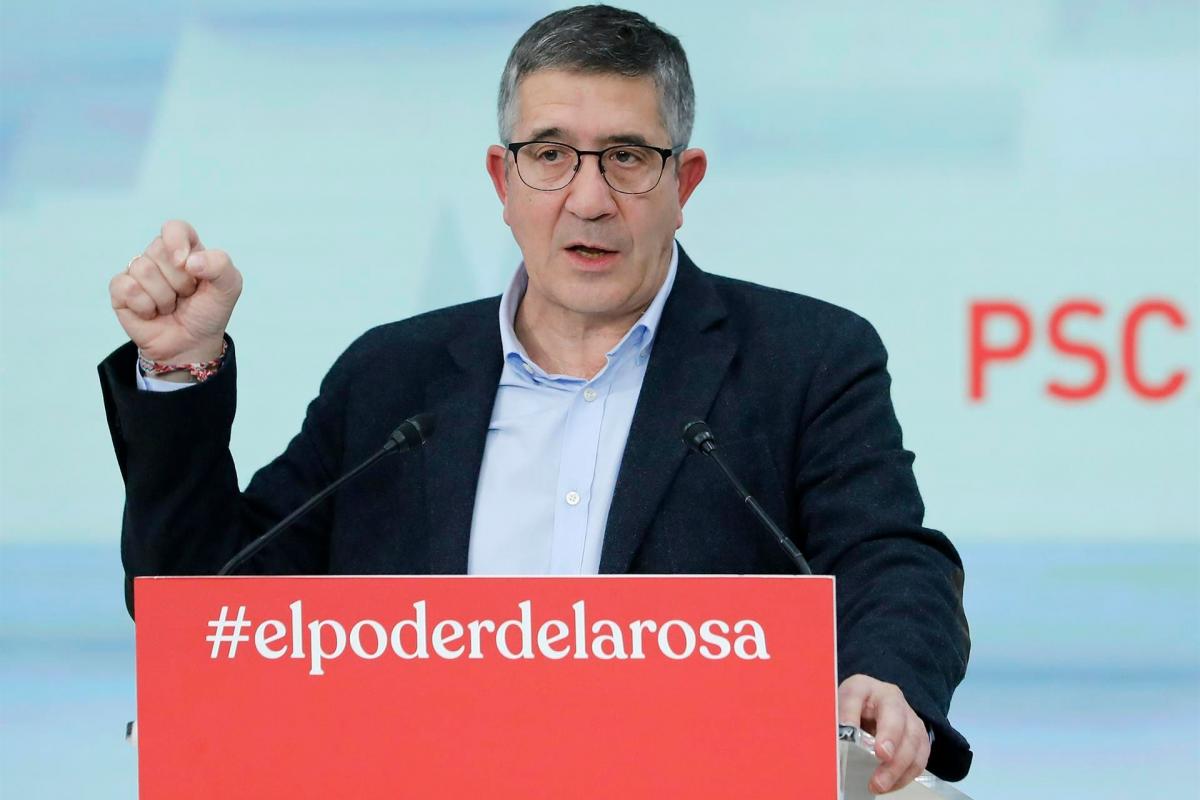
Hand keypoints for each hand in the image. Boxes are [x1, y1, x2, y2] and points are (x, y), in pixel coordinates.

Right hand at [109, 220, 241, 364]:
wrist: (191, 345)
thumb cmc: (208, 312)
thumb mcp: (229, 288)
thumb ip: (220, 265)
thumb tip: (189, 260)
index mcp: (186, 248)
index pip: (174, 228)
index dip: (177, 242)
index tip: (188, 265)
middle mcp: (160, 256)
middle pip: (159, 250)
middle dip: (179, 281)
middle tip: (185, 296)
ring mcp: (138, 272)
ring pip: (143, 270)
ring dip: (164, 297)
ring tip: (170, 306)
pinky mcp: (121, 290)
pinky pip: (127, 288)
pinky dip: (145, 306)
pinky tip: (152, 313)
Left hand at [838, 674, 929, 794]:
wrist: (869, 711)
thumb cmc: (851, 712)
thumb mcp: (835, 713)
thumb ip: (834, 726)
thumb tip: (832, 747)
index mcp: (862, 687)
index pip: (855, 694)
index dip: (852, 715)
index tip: (850, 734)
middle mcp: (889, 697)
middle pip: (895, 717)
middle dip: (889, 742)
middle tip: (879, 761)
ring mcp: (908, 716)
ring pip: (913, 739)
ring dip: (898, 767)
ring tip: (879, 785)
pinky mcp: (919, 736)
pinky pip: (919, 758)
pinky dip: (905, 775)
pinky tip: (890, 785)